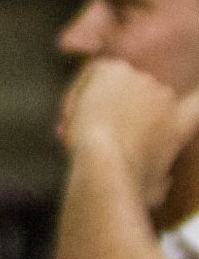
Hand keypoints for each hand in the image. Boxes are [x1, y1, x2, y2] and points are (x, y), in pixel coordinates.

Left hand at [59, 57, 198, 209]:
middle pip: (138, 94)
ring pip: (113, 83)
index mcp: (181, 123)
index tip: (191, 98)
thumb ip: (162, 178)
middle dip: (117, 111)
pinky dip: (78, 90)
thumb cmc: (129, 185)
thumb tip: (164, 182)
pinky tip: (71, 115)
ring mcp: (142, 79)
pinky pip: (94, 73)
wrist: (106, 165)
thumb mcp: (156, 189)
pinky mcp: (117, 69)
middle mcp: (166, 96)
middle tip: (94, 134)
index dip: (195, 98)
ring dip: (94, 102)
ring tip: (74, 131)